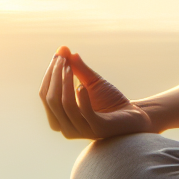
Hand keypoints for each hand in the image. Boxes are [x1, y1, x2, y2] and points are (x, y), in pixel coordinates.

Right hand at [40, 45, 154, 139]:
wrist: (133, 116)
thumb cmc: (110, 101)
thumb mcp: (91, 82)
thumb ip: (77, 69)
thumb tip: (64, 49)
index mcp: (60, 118)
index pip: (45, 94)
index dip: (49, 74)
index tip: (59, 54)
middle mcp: (66, 127)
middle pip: (50, 99)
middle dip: (55, 76)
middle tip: (63, 58)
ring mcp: (81, 130)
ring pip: (64, 105)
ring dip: (65, 82)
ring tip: (71, 67)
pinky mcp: (98, 129)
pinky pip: (84, 113)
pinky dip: (81, 98)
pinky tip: (82, 86)